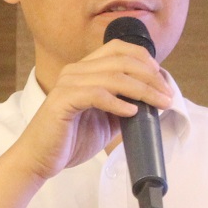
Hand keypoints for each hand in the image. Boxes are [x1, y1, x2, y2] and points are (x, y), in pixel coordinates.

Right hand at [5, 39, 173, 180]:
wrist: (41, 159)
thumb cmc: (71, 140)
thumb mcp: (107, 120)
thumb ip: (125, 106)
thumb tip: (153, 101)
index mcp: (85, 70)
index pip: (118, 48)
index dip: (144, 59)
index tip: (163, 79)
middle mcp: (75, 71)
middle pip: (121, 60)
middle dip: (150, 76)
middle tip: (167, 95)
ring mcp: (67, 84)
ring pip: (113, 76)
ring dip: (141, 90)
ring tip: (158, 104)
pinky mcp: (63, 101)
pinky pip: (96, 94)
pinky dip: (118, 103)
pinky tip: (132, 111)